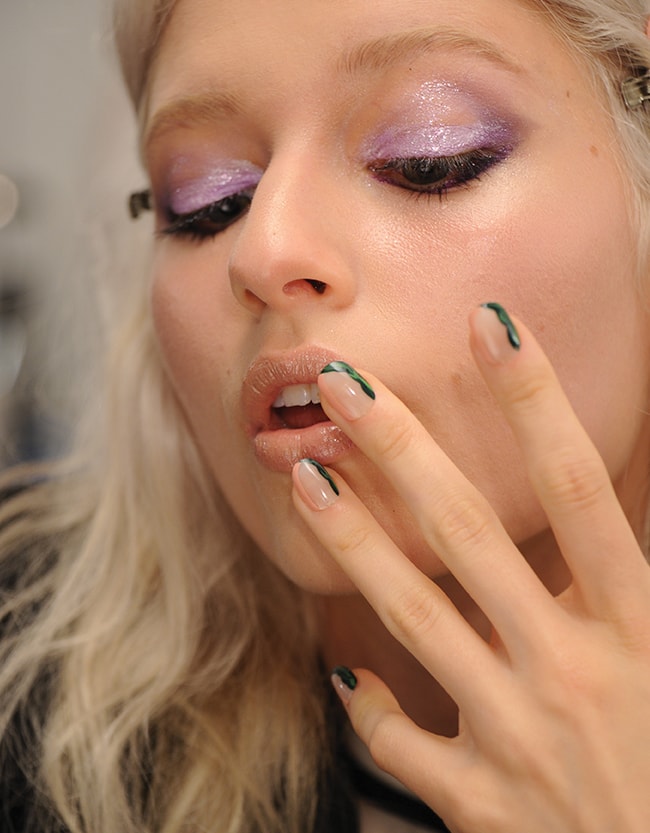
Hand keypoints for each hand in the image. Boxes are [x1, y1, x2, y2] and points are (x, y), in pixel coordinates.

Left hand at [291, 305, 649, 832]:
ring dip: (352, 540)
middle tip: (340, 382)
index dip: (534, 400)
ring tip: (302, 475)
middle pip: (469, 532)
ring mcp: (518, 738)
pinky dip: (367, 707)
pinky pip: (402, 743)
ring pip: (413, 616)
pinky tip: (340, 670)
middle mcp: (572, 671)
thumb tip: (606, 505)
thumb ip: (646, 579)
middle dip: (401, 447)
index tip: (489, 325)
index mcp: (640, 629)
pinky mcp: (483, 803)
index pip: (577, 488)